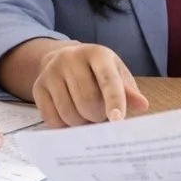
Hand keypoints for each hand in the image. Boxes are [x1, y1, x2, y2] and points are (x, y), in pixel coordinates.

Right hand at [33, 43, 148, 127]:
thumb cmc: (96, 71)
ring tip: (86, 116)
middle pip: (88, 101)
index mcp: (97, 54)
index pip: (108, 80)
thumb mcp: (115, 73)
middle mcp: (71, 58)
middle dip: (98, 117)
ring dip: (82, 124)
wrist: (63, 59)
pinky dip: (65, 126)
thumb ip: (128, 90)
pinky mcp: (38, 87)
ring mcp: (51, 72)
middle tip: (101, 117)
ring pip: (70, 113)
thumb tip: (142, 105)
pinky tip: (71, 117)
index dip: (114, 101)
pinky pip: (53, 119)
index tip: (117, 120)